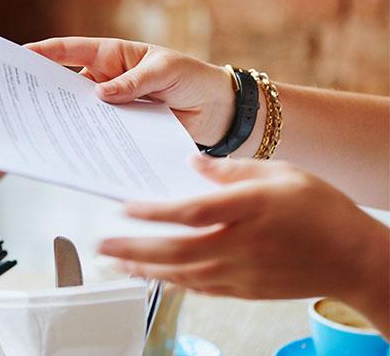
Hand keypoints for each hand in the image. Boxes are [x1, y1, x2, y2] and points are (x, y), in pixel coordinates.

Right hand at [25, 37, 235, 145]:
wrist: (217, 110)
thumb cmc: (192, 78)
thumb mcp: (164, 71)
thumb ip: (133, 83)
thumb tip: (99, 95)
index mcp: (113, 55)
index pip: (73, 50)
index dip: (46, 52)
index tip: (20, 55)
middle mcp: (106, 79)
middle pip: (68, 83)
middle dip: (45, 88)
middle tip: (20, 98)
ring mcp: (112, 106)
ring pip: (81, 110)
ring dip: (65, 117)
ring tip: (42, 127)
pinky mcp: (122, 128)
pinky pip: (101, 132)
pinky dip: (89, 137)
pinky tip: (74, 145)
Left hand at [98, 155, 389, 332]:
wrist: (354, 259)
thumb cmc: (322, 210)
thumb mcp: (281, 173)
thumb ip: (232, 169)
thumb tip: (193, 164)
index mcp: (248, 210)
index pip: (190, 213)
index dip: (153, 211)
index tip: (124, 207)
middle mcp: (240, 245)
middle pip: (176, 250)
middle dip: (133, 248)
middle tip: (100, 245)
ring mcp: (241, 273)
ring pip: (182, 274)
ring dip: (144, 269)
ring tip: (115, 263)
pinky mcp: (244, 290)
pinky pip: (199, 288)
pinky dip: (171, 283)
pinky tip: (153, 276)